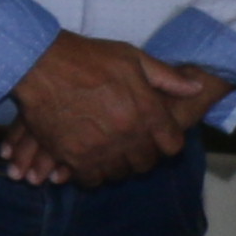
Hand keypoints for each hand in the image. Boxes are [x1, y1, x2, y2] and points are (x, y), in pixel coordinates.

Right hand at [2, 35, 205, 189]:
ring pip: (118, 173)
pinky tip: (88, 158)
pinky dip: (92, 173)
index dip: (165, 141)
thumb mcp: (131, 57)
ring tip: (108, 151)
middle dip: (140, 154)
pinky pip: (91, 178)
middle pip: (144, 163)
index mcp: (146, 111)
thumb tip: (196, 87)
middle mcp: (127, 135)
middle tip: (128, 143)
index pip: (171, 145)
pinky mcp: (72, 156)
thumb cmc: (86, 58)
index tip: (155, 135)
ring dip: (116, 165)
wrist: (39, 63)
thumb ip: (166, 77)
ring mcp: (99, 148)